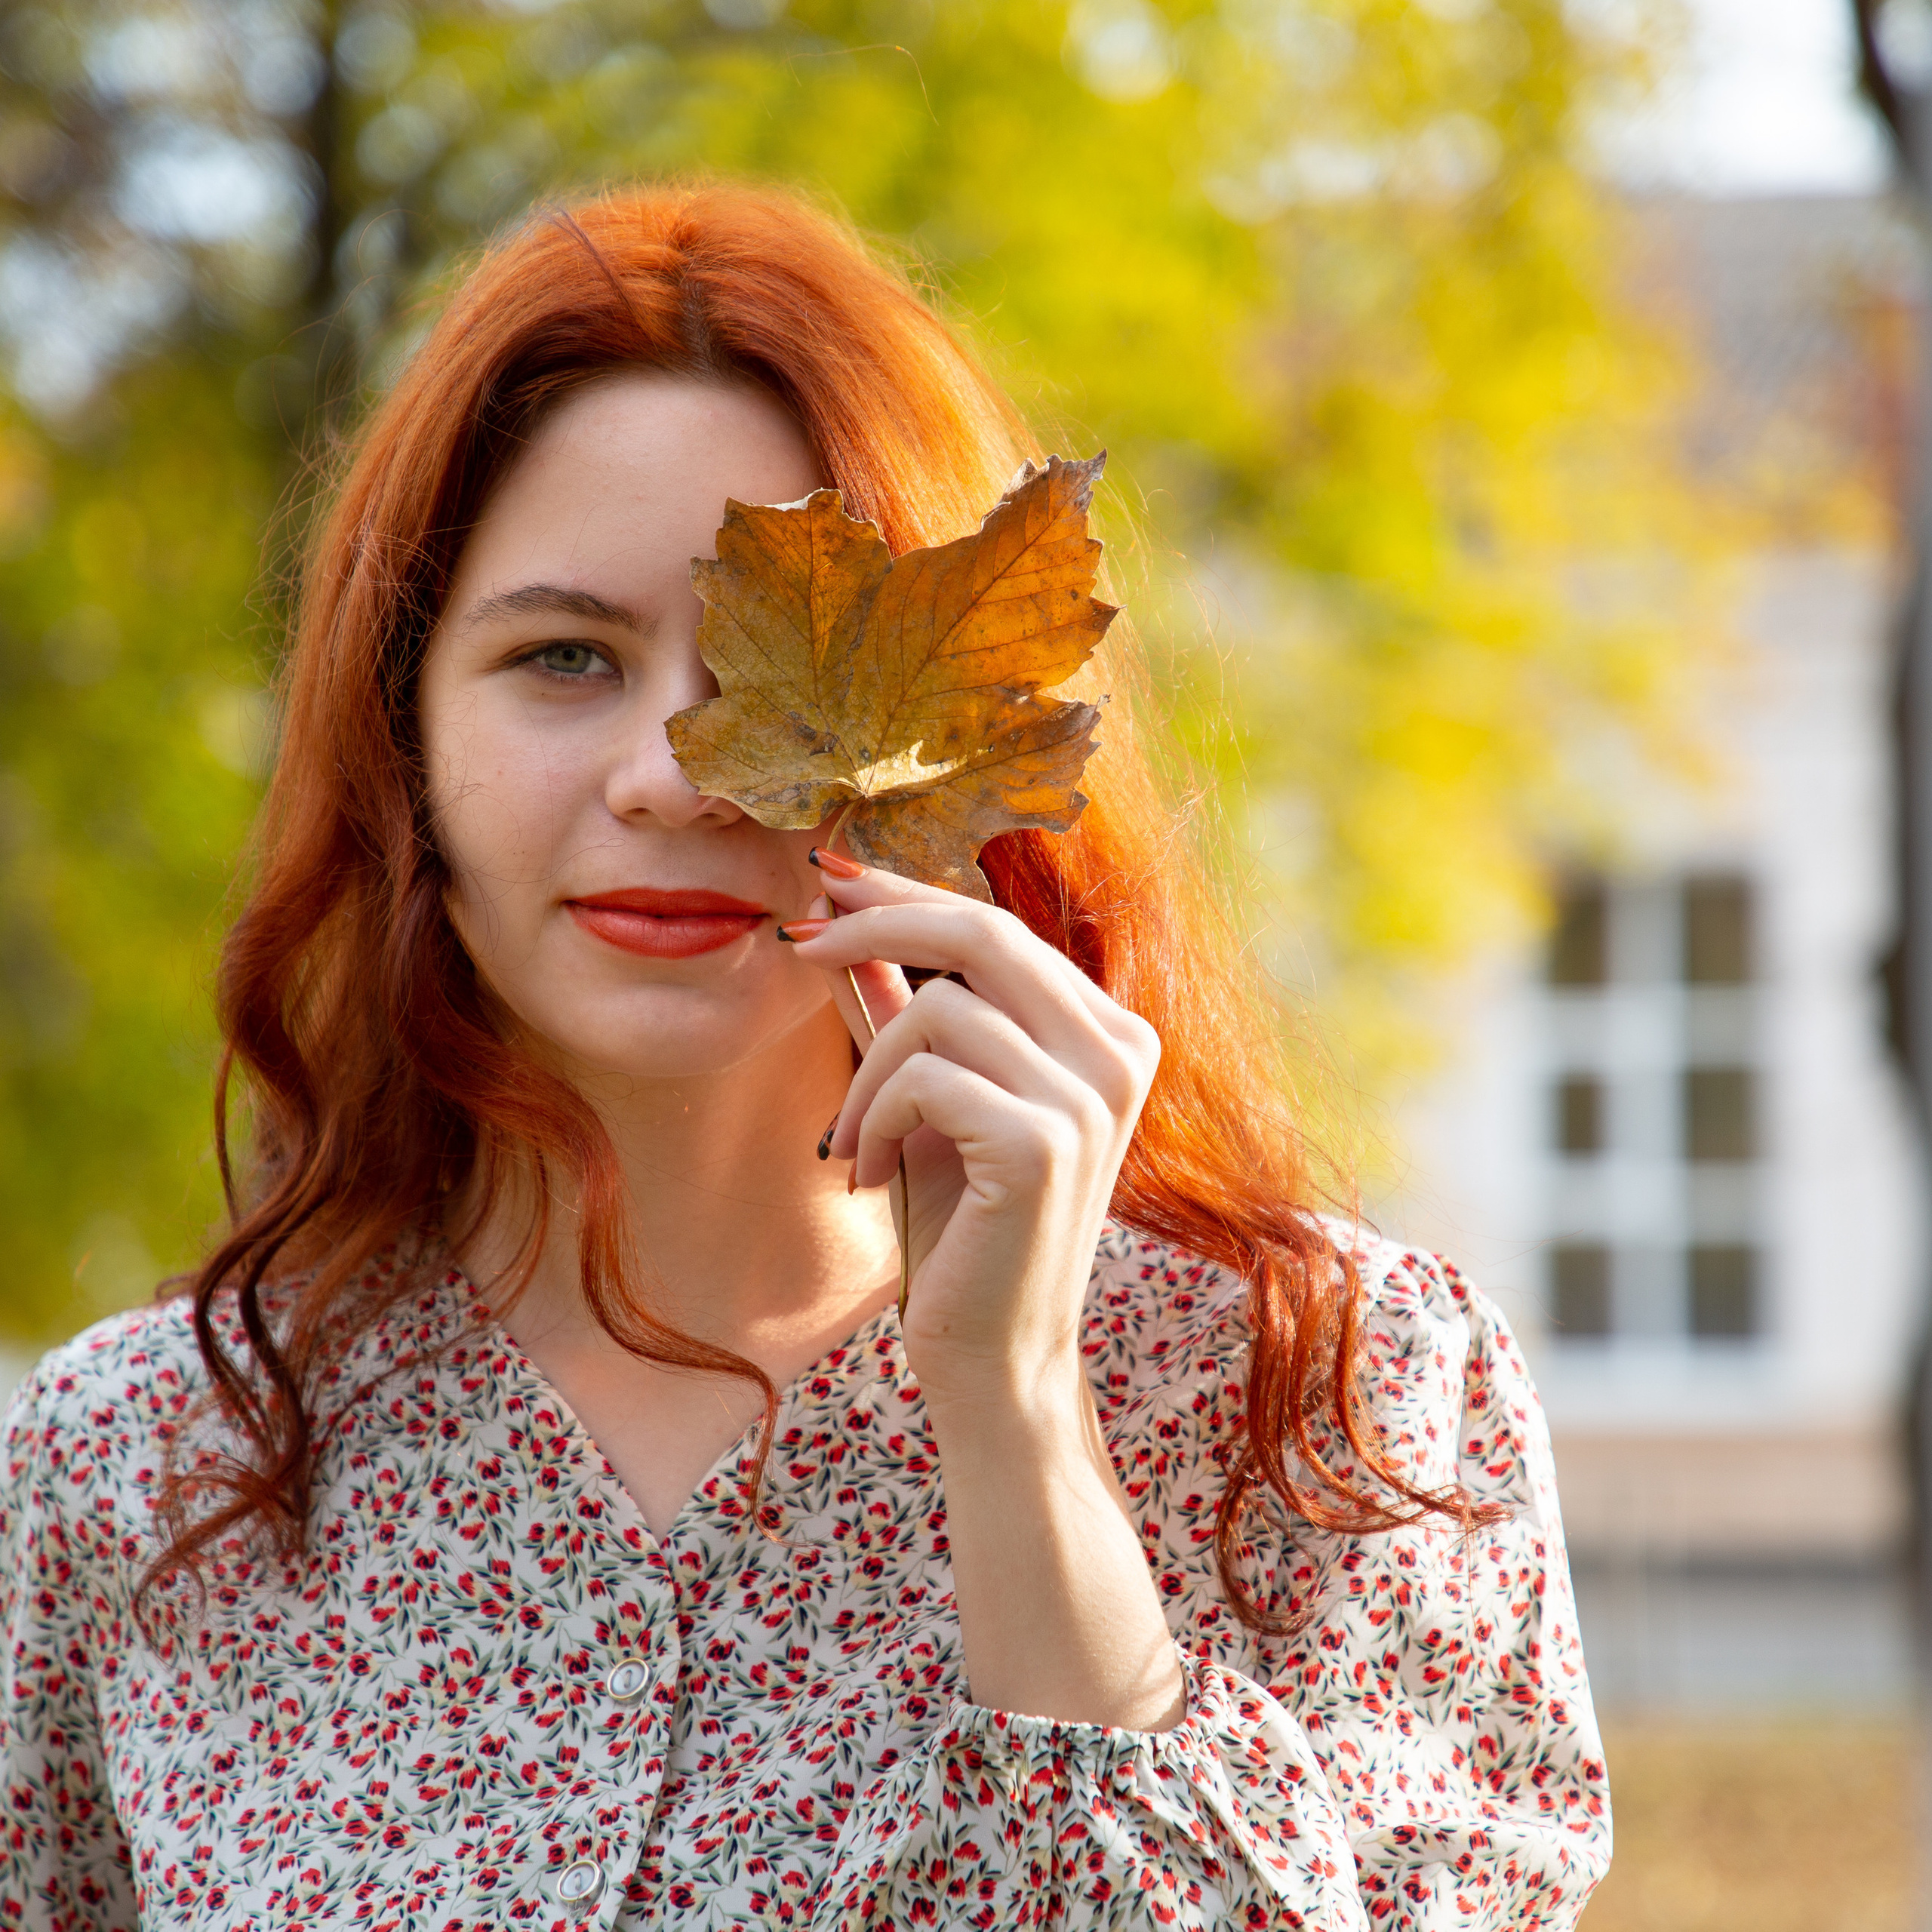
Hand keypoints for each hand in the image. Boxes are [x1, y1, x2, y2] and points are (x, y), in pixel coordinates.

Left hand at [780, 852, 1160, 1418]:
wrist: (994, 1355)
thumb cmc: (962, 1228)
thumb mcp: (930, 1099)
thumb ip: (905, 1010)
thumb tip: (844, 921)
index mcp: (1108, 1032)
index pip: (1000, 925)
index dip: (907, 893)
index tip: (830, 880)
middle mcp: (1118, 1052)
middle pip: (980, 929)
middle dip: (875, 924)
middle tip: (799, 944)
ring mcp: (1089, 1096)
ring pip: (938, 1007)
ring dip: (866, 1070)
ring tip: (852, 1138)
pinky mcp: (1043, 1142)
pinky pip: (923, 1076)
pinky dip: (873, 1118)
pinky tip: (869, 1170)